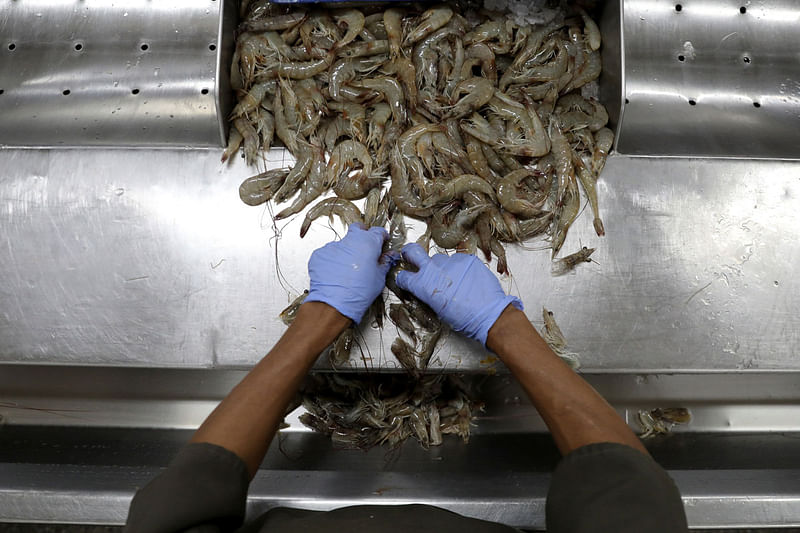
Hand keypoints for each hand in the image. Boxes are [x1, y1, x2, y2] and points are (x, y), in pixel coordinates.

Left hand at [305, 223, 395, 322]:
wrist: (334, 304)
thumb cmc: (359, 293)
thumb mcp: (379, 278)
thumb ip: (385, 262)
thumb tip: (390, 256)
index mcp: (368, 243)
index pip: (378, 231)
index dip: (381, 237)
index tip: (382, 242)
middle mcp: (350, 240)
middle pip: (358, 229)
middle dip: (363, 235)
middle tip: (366, 250)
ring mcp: (332, 246)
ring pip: (343, 243)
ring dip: (347, 251)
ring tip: (349, 269)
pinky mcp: (319, 254)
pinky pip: (329, 253)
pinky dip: (333, 260)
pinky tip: (336, 273)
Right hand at [395, 243, 521, 345]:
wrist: (489, 314)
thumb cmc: (464, 318)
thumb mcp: (439, 311)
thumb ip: (429, 295)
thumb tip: (427, 291)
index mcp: (423, 285)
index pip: (403, 276)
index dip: (403, 278)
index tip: (406, 279)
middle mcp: (434, 270)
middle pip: (413, 251)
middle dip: (409, 253)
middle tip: (410, 257)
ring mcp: (451, 261)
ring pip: (440, 259)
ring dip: (442, 267)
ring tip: (453, 280)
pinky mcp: (467, 259)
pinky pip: (458, 260)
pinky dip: (459, 268)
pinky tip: (467, 280)